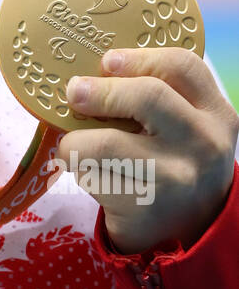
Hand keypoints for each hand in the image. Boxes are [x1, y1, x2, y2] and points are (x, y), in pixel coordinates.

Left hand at [46, 47, 238, 254]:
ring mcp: (175, 177)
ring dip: (75, 141)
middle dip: (99, 91)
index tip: (107, 61)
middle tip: (74, 93)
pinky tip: (89, 173)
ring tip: (73, 144)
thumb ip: (157, 94)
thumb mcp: (185, 125)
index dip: (139, 58)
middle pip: (146, 96)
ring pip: (105, 142)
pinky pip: (92, 175)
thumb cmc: (175, 162)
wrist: (186, 230)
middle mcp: (203, 142)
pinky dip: (79, 170)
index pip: (183, 66)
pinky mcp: (143, 206)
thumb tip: (91, 71)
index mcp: (215, 112)